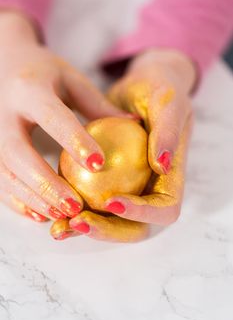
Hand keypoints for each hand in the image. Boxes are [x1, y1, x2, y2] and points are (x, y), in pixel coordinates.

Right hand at [0, 11, 129, 222]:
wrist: (3, 67)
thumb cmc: (45, 74)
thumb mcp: (72, 80)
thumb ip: (99, 105)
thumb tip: (134, 125)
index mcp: (30, 90)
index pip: (52, 117)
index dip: (73, 140)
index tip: (98, 164)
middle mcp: (4, 113)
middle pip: (19, 153)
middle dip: (46, 183)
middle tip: (76, 206)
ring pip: (6, 172)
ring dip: (33, 199)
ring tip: (62, 216)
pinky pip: (0, 181)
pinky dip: (19, 202)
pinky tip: (42, 216)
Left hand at [50, 49, 195, 241]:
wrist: (139, 89)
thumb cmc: (158, 90)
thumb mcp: (168, 103)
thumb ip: (168, 132)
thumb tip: (162, 166)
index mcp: (172, 179)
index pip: (165, 209)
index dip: (142, 213)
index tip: (112, 202)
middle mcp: (151, 191)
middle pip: (135, 227)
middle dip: (106, 230)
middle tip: (76, 223)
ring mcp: (130, 189)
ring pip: (109, 220)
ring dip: (84, 226)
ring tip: (57, 227)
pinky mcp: (108, 183)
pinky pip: (91, 201)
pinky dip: (72, 208)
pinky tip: (50, 209)